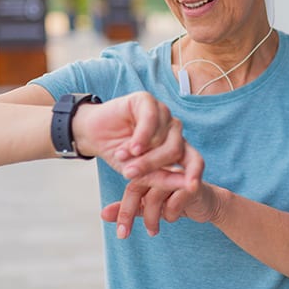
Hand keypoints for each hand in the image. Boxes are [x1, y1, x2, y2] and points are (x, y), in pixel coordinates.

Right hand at [72, 91, 197, 183]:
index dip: (195, 173)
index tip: (192, 187)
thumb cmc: (120, 155)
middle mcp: (173, 130)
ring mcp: (163, 114)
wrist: (94, 135)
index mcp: (177, 148)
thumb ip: (162, 179)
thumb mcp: (139, 173)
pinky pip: (152, 119)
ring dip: (141, 152)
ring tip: (121, 157)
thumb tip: (188, 187)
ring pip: (163, 136)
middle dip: (152, 165)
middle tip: (129, 174)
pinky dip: (141, 136)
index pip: (195, 160)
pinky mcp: (148, 101)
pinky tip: (131, 147)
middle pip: (175, 150)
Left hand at [100, 143, 225, 237]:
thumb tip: (102, 215)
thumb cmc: (176, 200)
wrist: (207, 203)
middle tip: (124, 235)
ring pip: (155, 194)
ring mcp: (178, 174)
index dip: (122, 209)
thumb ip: (130, 208)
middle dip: (129, 213)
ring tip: (153, 231)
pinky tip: (172, 218)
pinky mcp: (193, 184)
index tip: (120, 233)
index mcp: (150, 169)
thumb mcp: (150, 206)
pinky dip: (171, 213)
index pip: (131, 186)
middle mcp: (162, 168)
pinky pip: (175, 201)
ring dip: (152, 217)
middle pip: (139, 186)